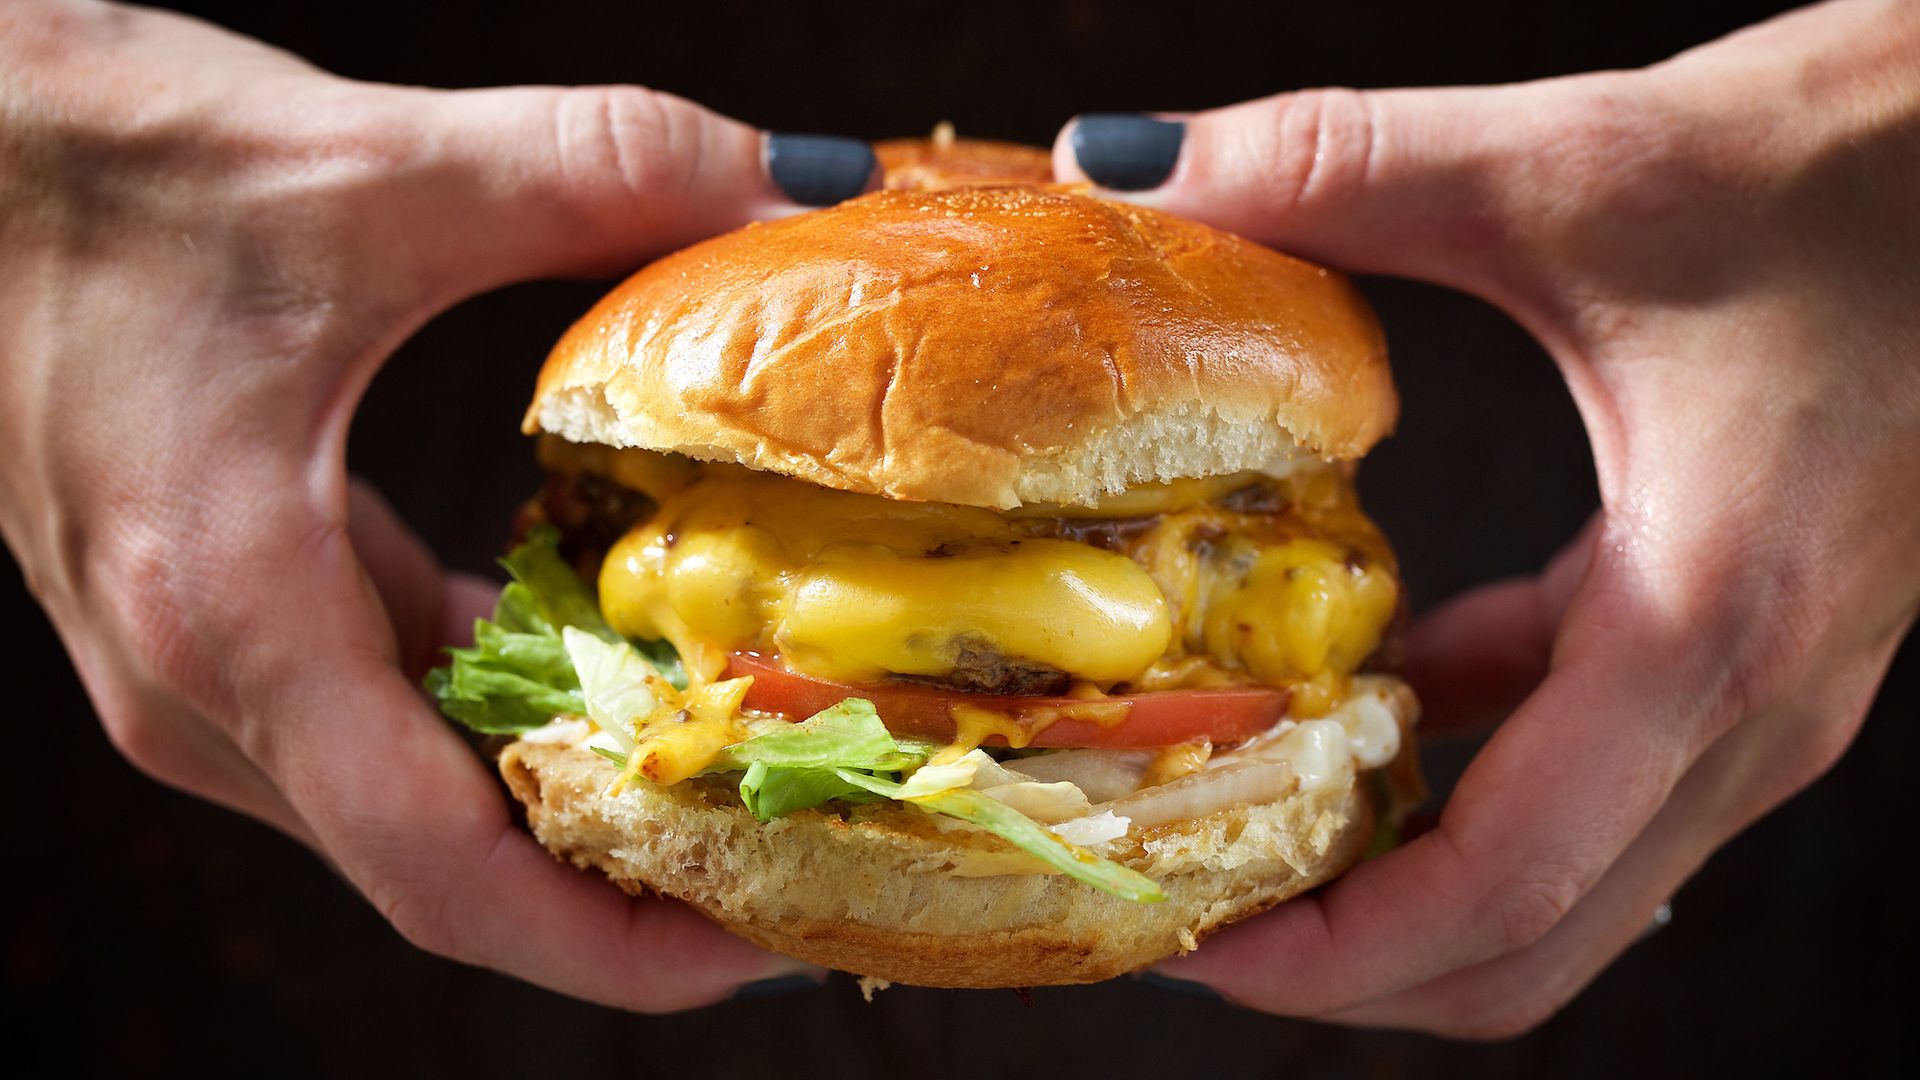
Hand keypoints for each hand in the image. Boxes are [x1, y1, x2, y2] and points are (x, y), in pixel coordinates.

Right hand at [0, 0, 876, 1008]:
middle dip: (632, 886)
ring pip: (416, 800)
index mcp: (232, 618)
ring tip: (744, 774)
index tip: (765, 943)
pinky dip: (508, 719)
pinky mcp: (224, 611)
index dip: (617, 944)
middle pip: (448, 866)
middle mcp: (204, 682)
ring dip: (576, 805)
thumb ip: (595, 167)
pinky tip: (613, 664)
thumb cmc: (83, 163)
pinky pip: (386, 717)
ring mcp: (204, 661)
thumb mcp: (366, 169)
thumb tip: (792, 185)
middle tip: (806, 854)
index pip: (445, 877)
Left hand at [1054, 0, 1919, 1035]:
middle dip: (1349, 955)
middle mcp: (1751, 702)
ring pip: (1565, 874)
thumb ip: (1338, 164)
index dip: (1333, 952)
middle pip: (1529, 937)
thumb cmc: (1870, 164)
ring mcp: (1760, 685)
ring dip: (1401, 873)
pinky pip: (1588, 764)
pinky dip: (1467, 765)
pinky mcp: (1742, 634)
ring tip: (1243, 817)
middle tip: (1185, 906)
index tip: (1193, 945)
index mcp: (1708, 632)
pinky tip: (1373, 690)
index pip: (1504, 889)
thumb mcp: (1576, 166)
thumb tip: (1124, 157)